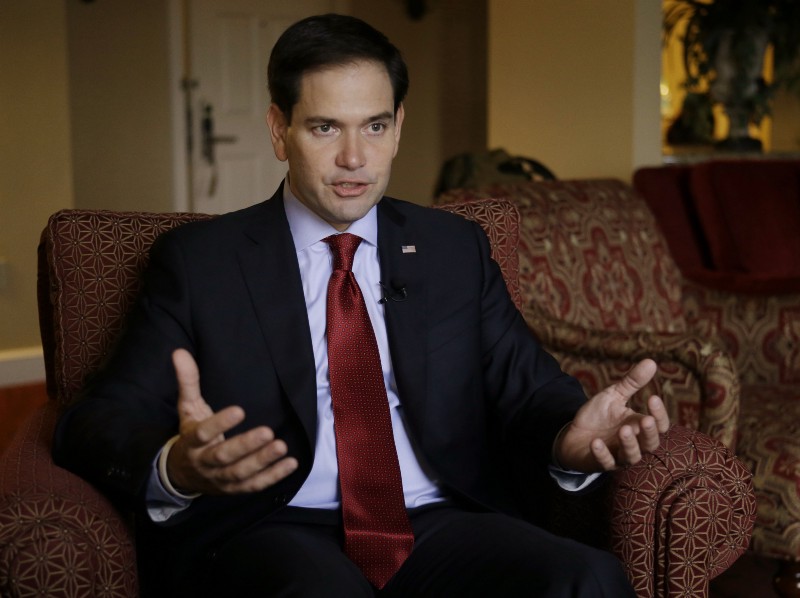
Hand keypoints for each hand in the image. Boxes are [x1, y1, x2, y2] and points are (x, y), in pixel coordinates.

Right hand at [165, 349, 298, 494]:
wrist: (181, 475)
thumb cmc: (190, 434)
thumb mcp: (187, 408)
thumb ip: (187, 382)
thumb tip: (179, 352)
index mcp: (191, 442)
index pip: (203, 433)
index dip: (220, 423)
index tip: (239, 410)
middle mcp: (204, 463)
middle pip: (224, 457)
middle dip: (246, 445)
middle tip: (268, 431)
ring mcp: (218, 479)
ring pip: (240, 473)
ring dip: (262, 461)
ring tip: (281, 446)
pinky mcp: (233, 490)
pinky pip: (253, 486)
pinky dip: (272, 477)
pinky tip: (291, 463)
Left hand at [554, 359, 669, 472]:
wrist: (573, 433)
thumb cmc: (598, 416)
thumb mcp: (614, 396)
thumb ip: (632, 382)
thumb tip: (651, 361)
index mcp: (639, 426)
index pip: (659, 425)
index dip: (659, 414)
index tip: (653, 398)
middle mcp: (633, 444)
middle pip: (650, 444)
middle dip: (649, 433)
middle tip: (645, 420)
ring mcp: (617, 455)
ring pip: (631, 456)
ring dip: (628, 444)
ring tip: (623, 430)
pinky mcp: (600, 463)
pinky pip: (604, 463)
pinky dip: (602, 454)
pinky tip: (596, 442)